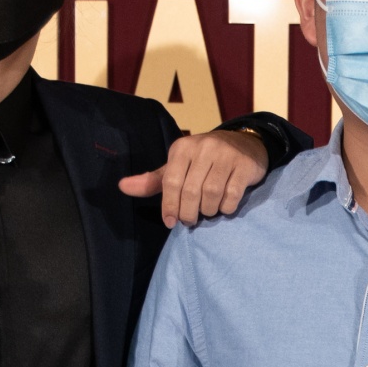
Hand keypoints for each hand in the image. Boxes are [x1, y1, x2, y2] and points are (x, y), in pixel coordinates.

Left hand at [118, 129, 268, 227]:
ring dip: (207, 210)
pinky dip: (226, 207)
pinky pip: (232, 195)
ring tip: (207, 212)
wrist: (245, 144)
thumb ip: (154, 180)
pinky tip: (223, 207)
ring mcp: (226, 155)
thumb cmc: (205, 160)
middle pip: (190, 190)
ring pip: (211, 193)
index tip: (170, 222)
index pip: (171, 181)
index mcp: (183, 148)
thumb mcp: (178, 166)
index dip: (169, 205)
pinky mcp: (245, 165)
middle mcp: (204, 148)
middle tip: (189, 221)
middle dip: (188, 212)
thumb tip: (122, 187)